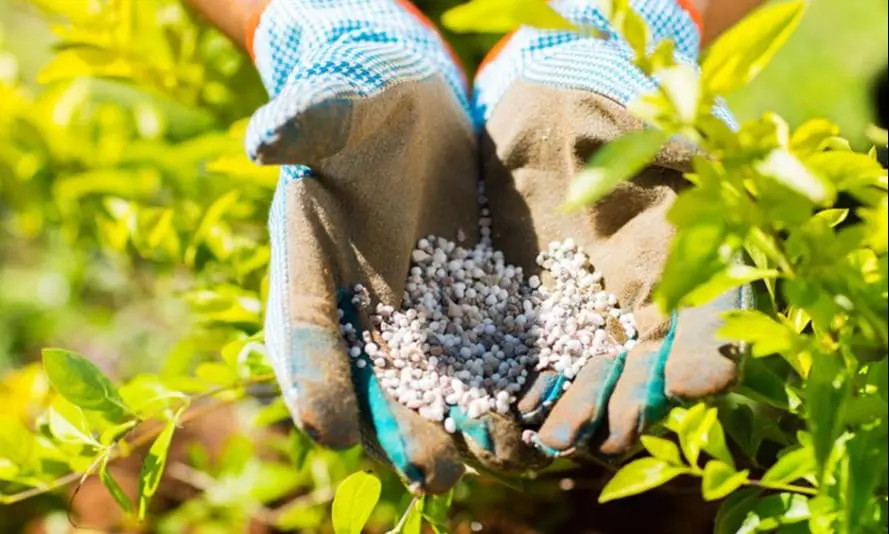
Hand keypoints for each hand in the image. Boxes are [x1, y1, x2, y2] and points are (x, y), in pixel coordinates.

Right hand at [246, 0, 534, 492]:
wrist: (414, 113)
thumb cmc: (362, 106)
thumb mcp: (337, 108)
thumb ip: (308, 122)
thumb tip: (265, 137)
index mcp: (308, 267)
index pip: (303, 330)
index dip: (311, 376)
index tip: (327, 425)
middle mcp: (357, 306)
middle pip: (370, 379)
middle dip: (398, 426)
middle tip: (429, 471)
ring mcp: (411, 313)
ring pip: (428, 381)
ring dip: (456, 423)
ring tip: (492, 456)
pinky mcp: (464, 304)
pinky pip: (478, 354)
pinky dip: (498, 387)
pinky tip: (530, 416)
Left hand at [474, 0, 748, 458]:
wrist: (537, 133)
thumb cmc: (597, 125)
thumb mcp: (634, 133)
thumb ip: (665, 156)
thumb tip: (705, 162)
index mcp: (679, 261)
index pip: (708, 316)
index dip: (708, 350)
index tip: (701, 380)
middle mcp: (638, 301)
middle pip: (645, 365)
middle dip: (631, 401)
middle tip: (612, 434)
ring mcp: (588, 316)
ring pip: (593, 375)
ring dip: (581, 410)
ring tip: (558, 436)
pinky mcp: (537, 319)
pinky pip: (538, 363)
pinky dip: (531, 390)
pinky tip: (519, 411)